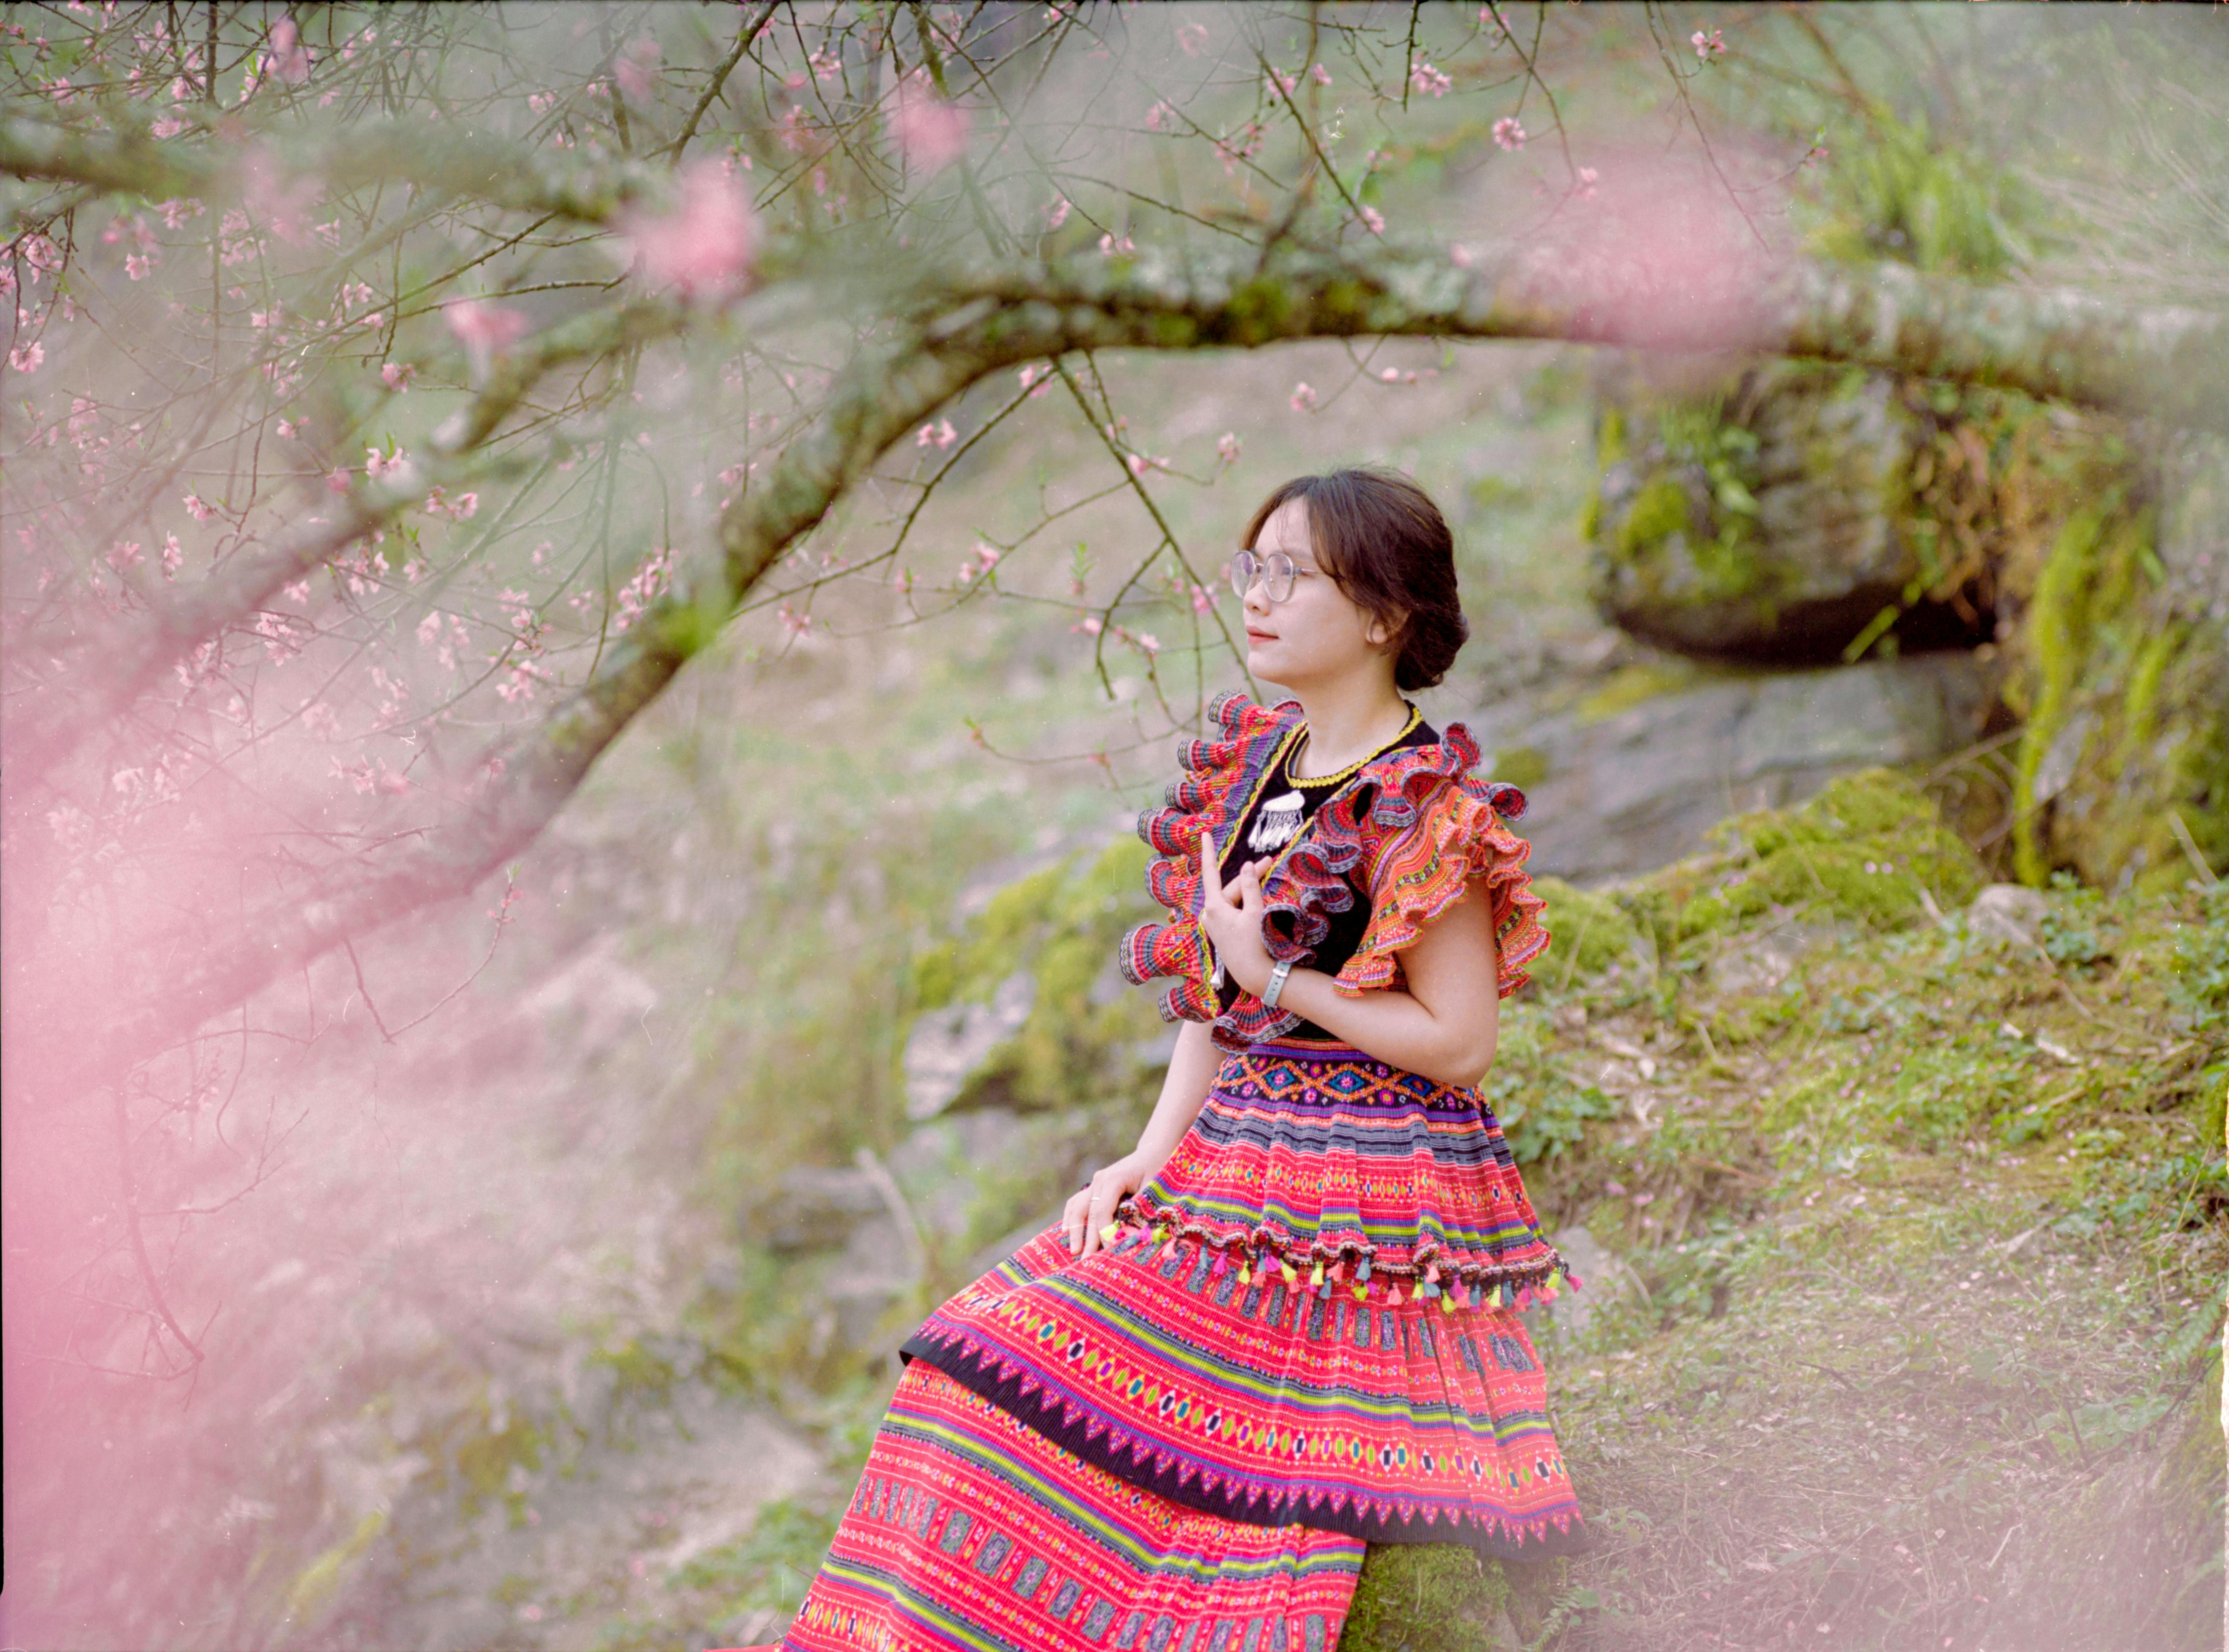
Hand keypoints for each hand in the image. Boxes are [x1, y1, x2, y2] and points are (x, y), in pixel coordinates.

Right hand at [1063, 1150, 1156, 1257]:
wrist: (1152, 1152)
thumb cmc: (1157, 1170)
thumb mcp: (1152, 1189)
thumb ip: (1139, 1208)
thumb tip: (1129, 1235)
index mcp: (1114, 1179)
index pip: (1102, 1210)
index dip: (1104, 1232)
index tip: (1109, 1250)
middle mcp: (1100, 1180)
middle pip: (1088, 1212)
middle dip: (1087, 1238)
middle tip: (1085, 1260)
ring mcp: (1095, 1182)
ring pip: (1078, 1207)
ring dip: (1075, 1229)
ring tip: (1074, 1251)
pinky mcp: (1095, 1186)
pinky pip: (1077, 1201)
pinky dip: (1071, 1216)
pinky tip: (1065, 1231)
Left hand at [1198, 831, 1272, 997]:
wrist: (1255, 976)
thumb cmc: (1256, 944)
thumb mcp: (1255, 912)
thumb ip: (1250, 886)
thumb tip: (1246, 866)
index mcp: (1214, 908)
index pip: (1210, 873)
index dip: (1208, 852)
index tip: (1204, 834)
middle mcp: (1210, 915)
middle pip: (1230, 887)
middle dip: (1249, 875)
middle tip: (1270, 861)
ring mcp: (1216, 925)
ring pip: (1234, 899)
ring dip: (1249, 889)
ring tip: (1267, 875)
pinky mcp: (1223, 932)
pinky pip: (1234, 910)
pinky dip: (1245, 902)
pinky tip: (1257, 898)